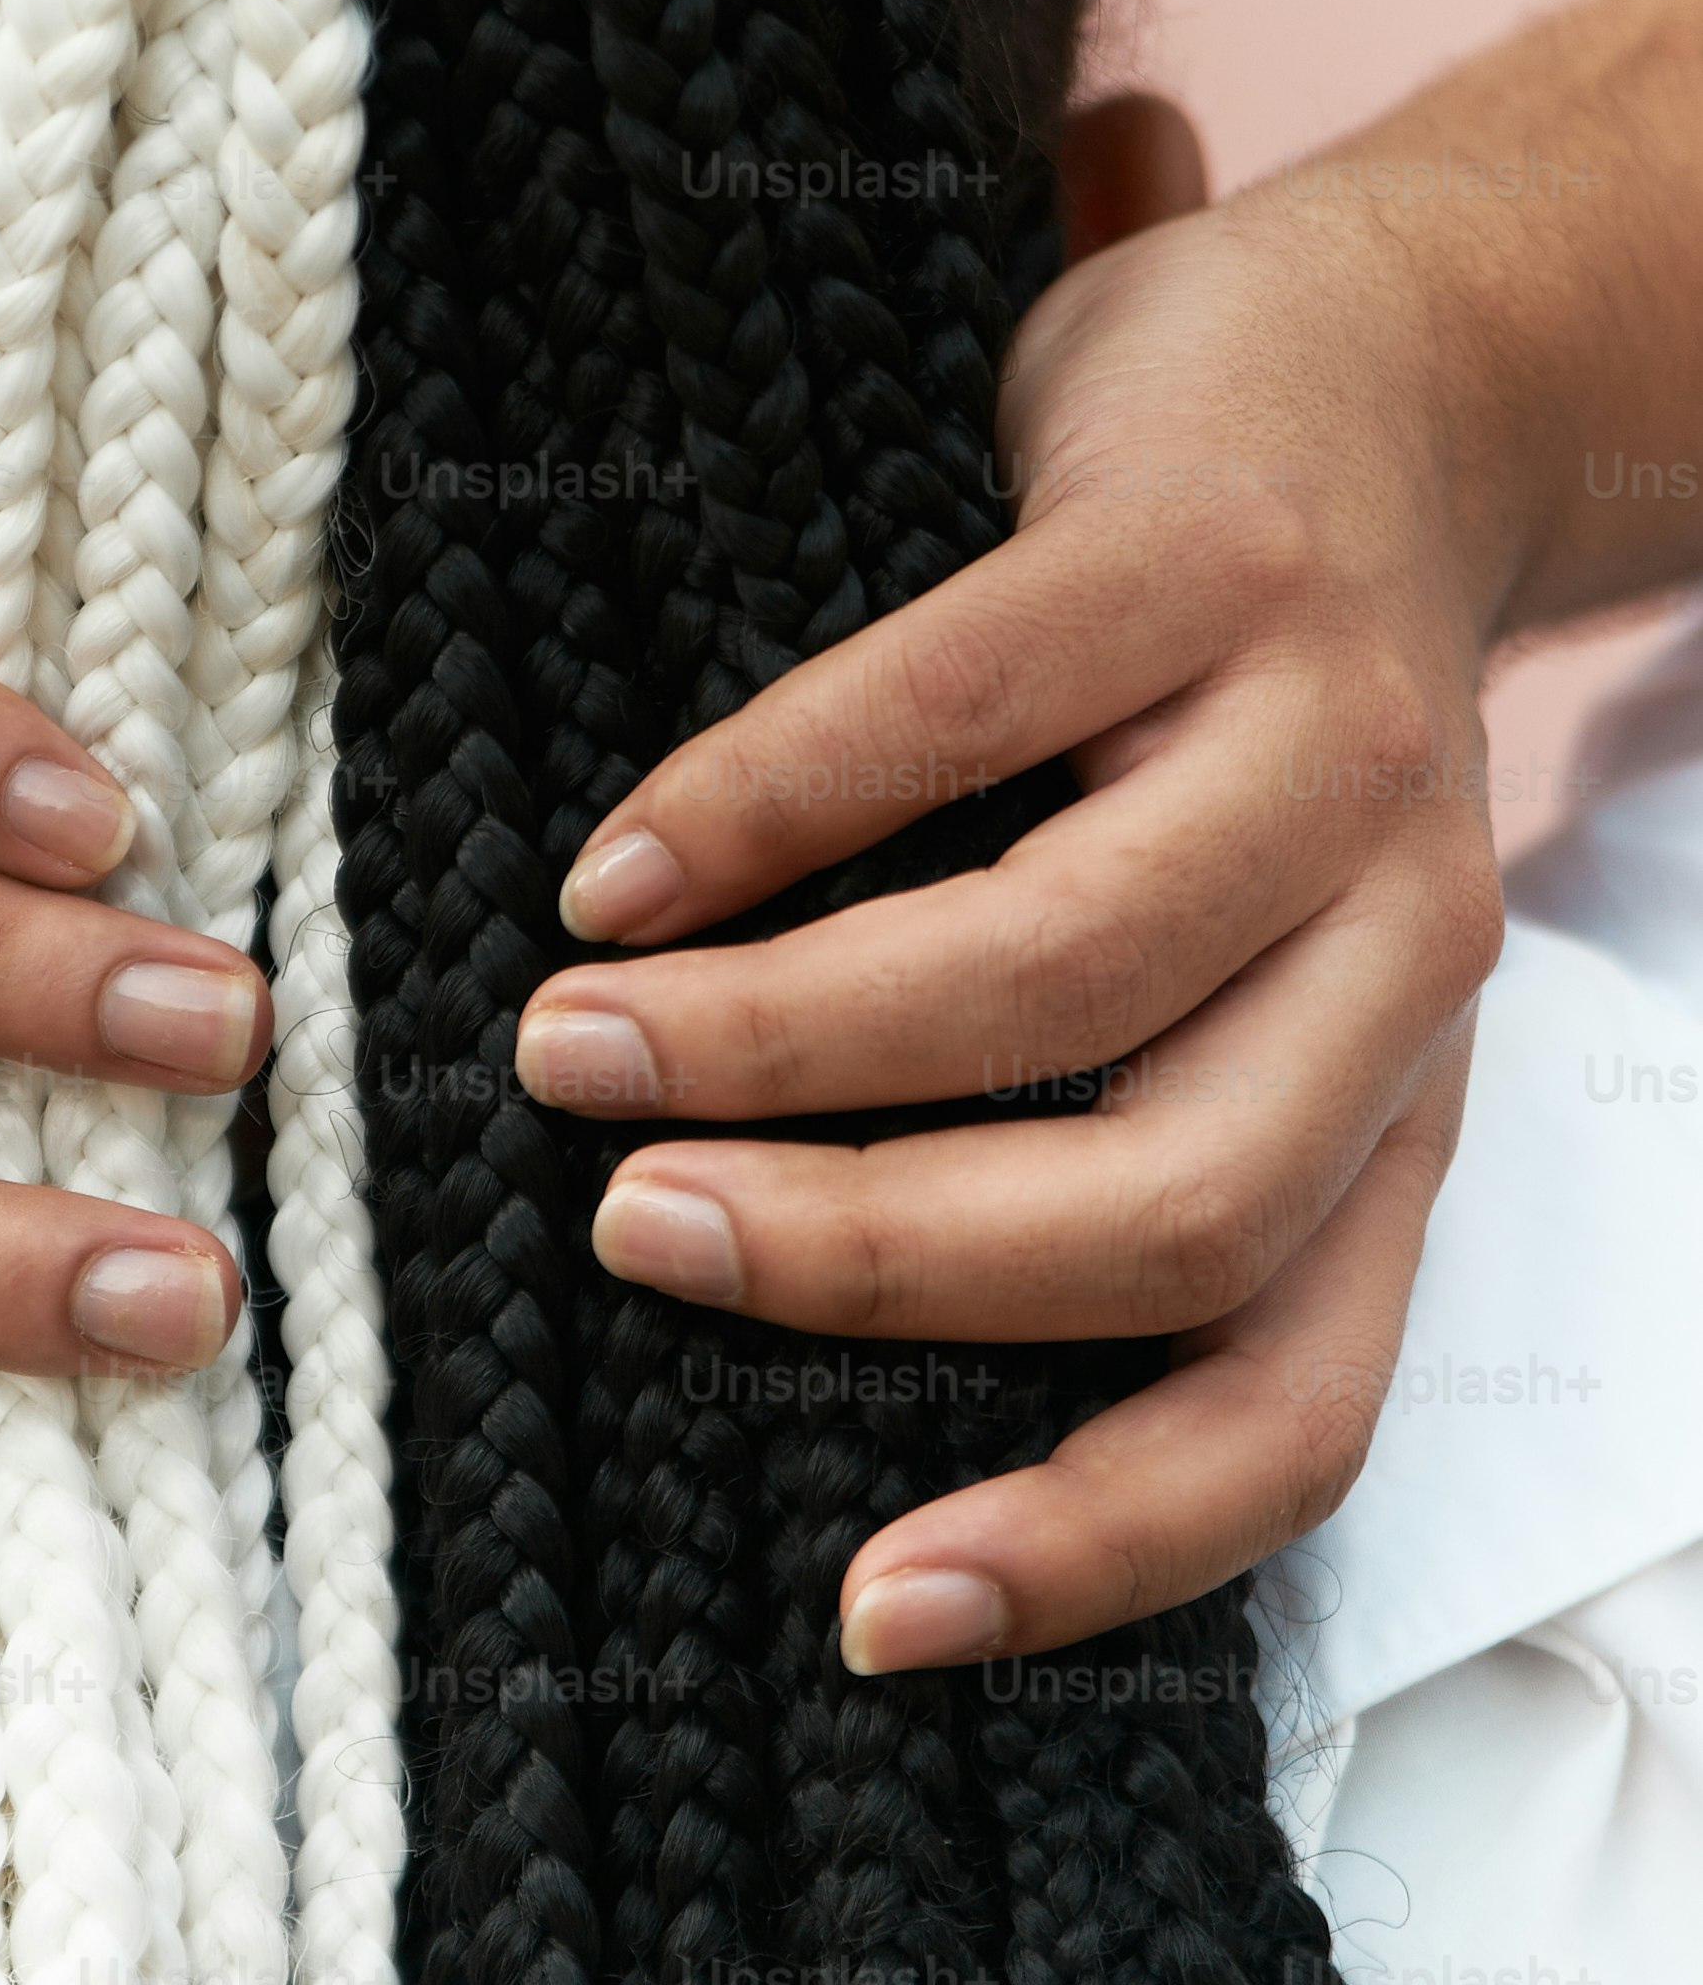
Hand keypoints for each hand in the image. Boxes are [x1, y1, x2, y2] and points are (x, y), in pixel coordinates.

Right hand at [514, 169, 1504, 1667]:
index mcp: (1393, 1110)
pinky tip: (627, 865)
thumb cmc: (1235, 719)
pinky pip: (963, 712)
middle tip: (636, 1235)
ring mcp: (1329, 746)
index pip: (1293, 1408)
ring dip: (787, 1036)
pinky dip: (765, 804)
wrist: (1406, 368)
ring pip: (1072, 972)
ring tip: (579, 1044)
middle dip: (873, 1255)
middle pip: (1173, 1209)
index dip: (1096, 1544)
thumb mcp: (1233, 966)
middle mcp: (1404, 962)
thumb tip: (780, 1330)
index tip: (863, 1616)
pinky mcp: (1211, 554)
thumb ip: (1086, 1136)